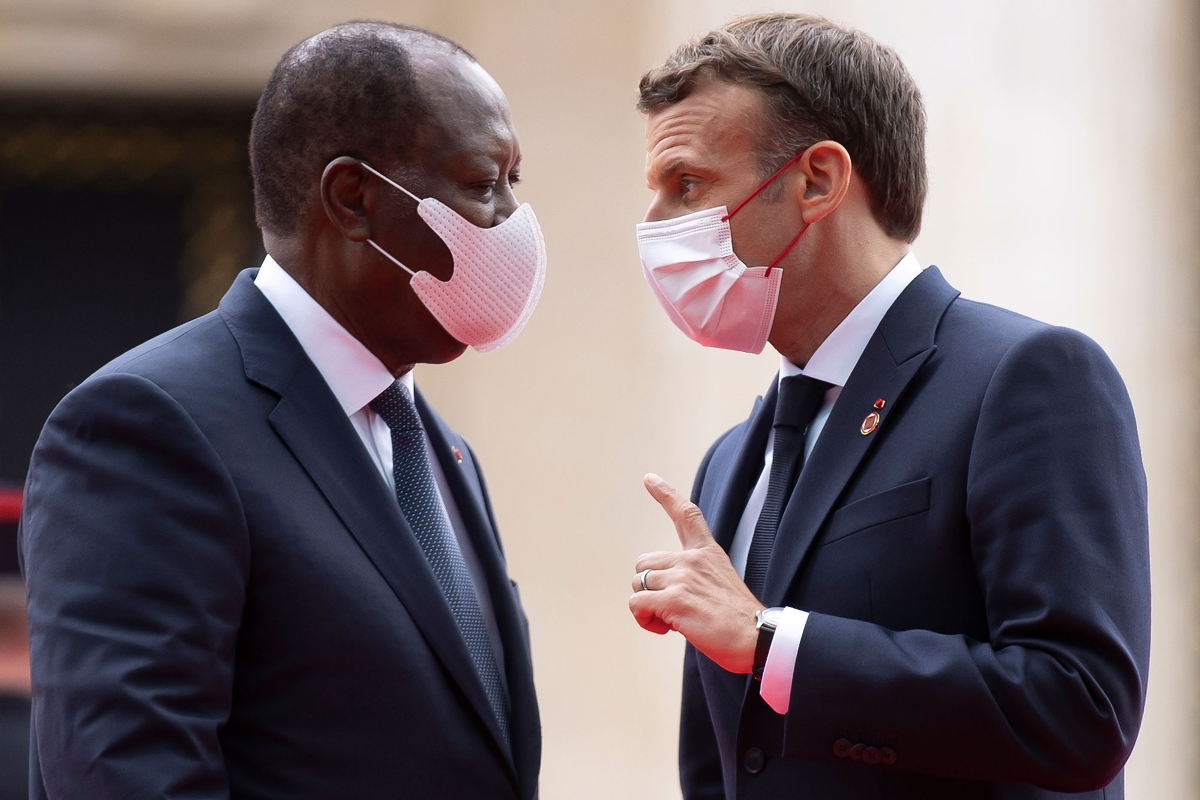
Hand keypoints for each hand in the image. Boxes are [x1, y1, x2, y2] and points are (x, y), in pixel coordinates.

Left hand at [629, 473, 763, 673]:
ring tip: (672, 621)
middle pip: (643, 563)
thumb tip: (665, 592)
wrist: (758, 638)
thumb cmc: (739, 620)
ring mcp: (682, 577)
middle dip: (648, 588)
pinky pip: (637, 603)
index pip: (686, 514)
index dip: (666, 494)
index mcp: (707, 553)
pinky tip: (667, 629)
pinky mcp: (674, 599)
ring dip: (647, 607)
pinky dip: (644, 619)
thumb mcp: (721, 583)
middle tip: (670, 609)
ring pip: (637, 584)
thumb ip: (694, 577)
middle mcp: (692, 559)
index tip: (649, 478)